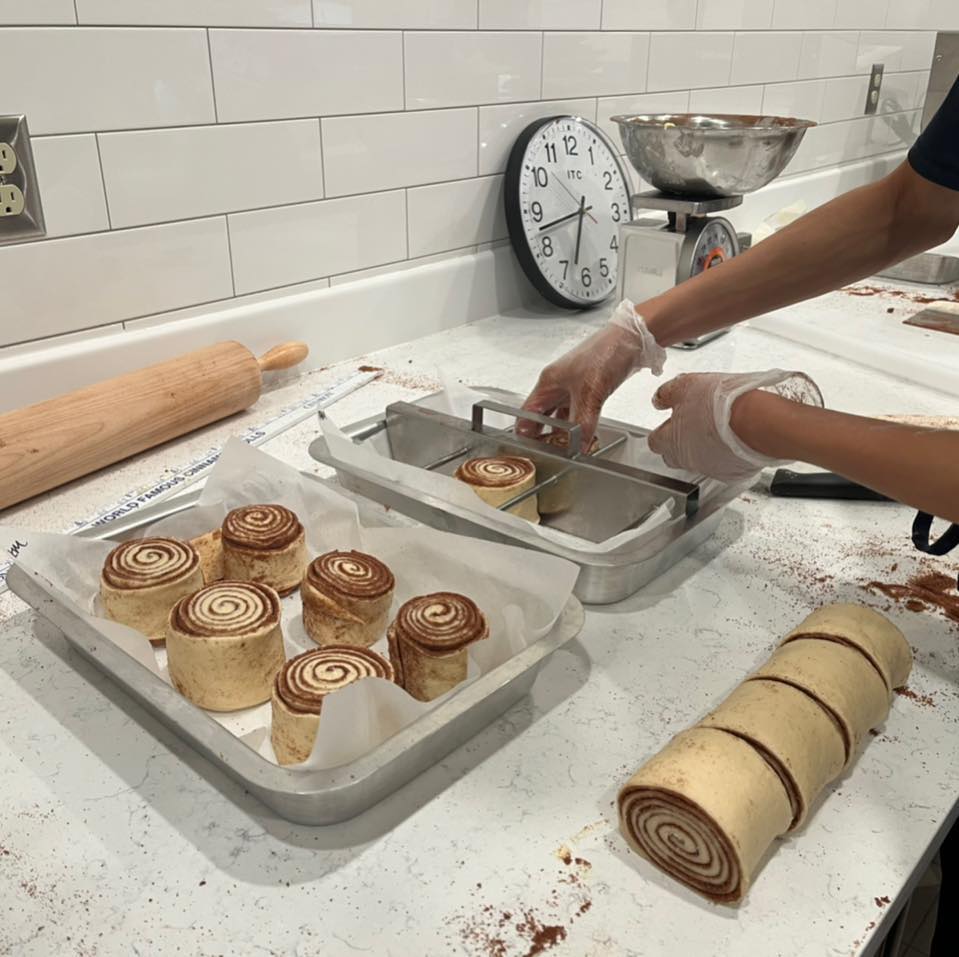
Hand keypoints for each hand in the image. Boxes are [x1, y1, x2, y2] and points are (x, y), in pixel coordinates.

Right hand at [519, 299, 666, 447]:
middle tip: (549, 455)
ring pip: (560, 416)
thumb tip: (577, 447)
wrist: (632, 339)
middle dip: (544, 436)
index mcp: (548, 383)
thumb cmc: (605, 352)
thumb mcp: (590, 393)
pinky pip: (577, 413)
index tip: (530, 451)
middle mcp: (557, 385)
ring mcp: (572, 387)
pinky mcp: (588, 389)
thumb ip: (581, 423)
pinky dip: (579, 426)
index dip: (525, 434)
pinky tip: (584, 436)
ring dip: (563, 433)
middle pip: (541, 417)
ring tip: (567, 450)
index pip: (526, 414)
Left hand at [647, 370, 822, 481]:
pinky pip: (724, 465)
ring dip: (704, 447)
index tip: (669, 421)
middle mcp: (686, 459)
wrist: (758, 420)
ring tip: (718, 428)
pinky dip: (726, 454)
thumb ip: (667, 393)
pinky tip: (734, 439)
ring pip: (699, 460)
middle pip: (673, 455)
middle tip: (693, 424)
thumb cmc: (723, 403)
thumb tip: (659, 399)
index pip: (654, 441)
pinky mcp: (732, 473)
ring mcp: (709, 468)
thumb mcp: (687, 384)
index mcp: (670, 440)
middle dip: (679, 442)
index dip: (662, 430)